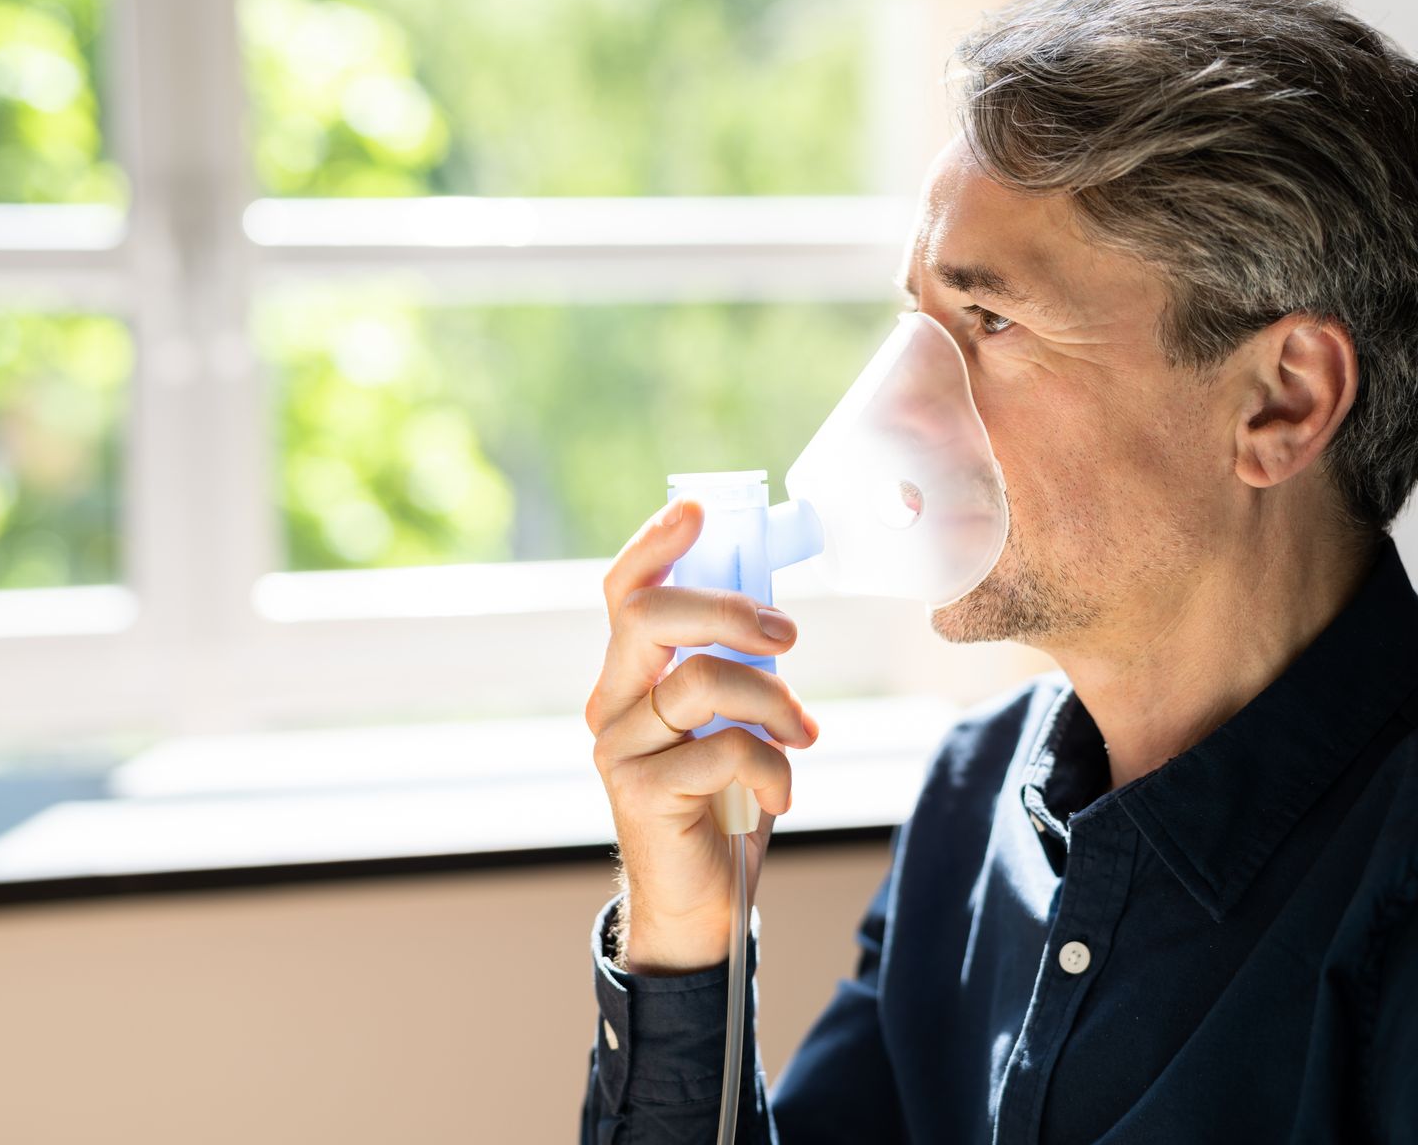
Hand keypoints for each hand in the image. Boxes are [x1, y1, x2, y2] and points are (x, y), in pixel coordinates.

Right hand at [585, 496, 820, 973]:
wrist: (702, 906)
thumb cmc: (722, 805)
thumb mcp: (731, 724)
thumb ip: (736, 670)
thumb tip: (773, 614)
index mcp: (630, 677)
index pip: (627, 592)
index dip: (657, 543)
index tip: (700, 511)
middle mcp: (612, 705)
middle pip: (652, 616)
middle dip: (729, 610)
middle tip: (787, 636)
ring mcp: (621, 749)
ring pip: (699, 681)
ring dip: (774, 701)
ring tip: (805, 734)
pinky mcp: (643, 794)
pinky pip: (726, 750)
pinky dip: (773, 769)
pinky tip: (779, 796)